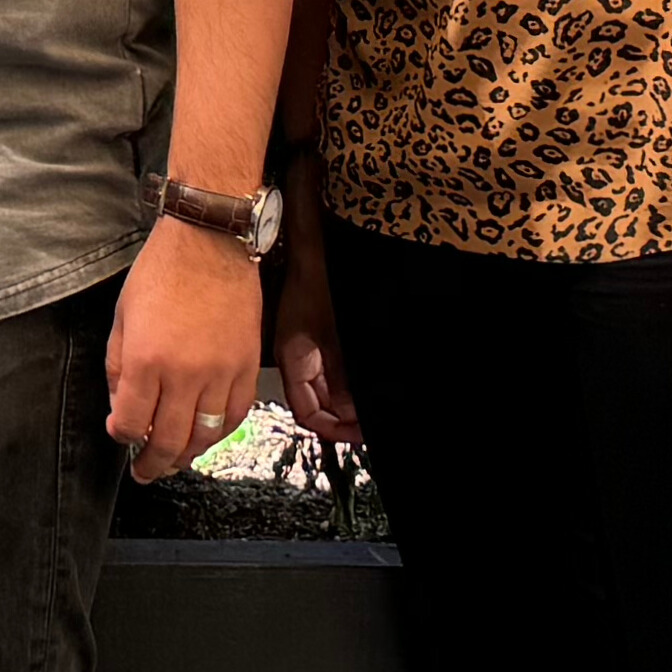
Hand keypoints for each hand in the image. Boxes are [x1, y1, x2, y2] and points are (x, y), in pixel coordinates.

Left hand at [108, 218, 263, 483]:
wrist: (209, 244)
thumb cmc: (162, 272)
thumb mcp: (122, 317)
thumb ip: (118, 366)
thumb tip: (120, 405)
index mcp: (146, 360)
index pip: (131, 422)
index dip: (122, 436)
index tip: (120, 435)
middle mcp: (184, 374)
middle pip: (168, 440)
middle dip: (153, 463)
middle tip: (145, 471)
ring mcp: (219, 373)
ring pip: (205, 435)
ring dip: (187, 455)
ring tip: (174, 461)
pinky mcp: (246, 367)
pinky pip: (235, 415)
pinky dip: (220, 432)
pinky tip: (208, 435)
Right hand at [272, 236, 360, 447]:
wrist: (313, 237)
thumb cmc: (322, 276)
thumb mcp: (336, 335)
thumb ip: (344, 377)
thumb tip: (353, 412)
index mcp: (295, 357)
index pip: (307, 412)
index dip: (333, 429)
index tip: (361, 434)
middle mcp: (300, 354)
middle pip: (320, 401)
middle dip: (347, 415)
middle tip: (373, 421)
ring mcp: (311, 341)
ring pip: (331, 384)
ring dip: (352, 397)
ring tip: (377, 402)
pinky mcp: (324, 329)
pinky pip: (337, 365)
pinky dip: (354, 378)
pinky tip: (372, 379)